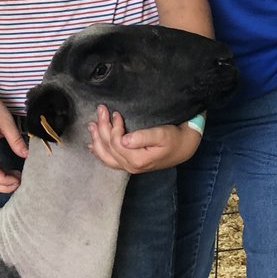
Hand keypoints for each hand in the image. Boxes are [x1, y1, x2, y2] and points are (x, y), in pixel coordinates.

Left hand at [87, 105, 202, 172]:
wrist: (185, 148)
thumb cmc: (175, 138)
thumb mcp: (162, 135)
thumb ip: (143, 137)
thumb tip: (123, 139)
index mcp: (137, 159)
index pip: (116, 143)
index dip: (113, 127)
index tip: (116, 113)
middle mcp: (131, 166)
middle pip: (109, 147)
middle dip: (102, 127)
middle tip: (100, 110)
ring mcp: (130, 167)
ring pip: (106, 156)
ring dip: (97, 139)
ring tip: (91, 125)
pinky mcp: (131, 164)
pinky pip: (110, 161)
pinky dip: (100, 153)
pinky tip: (93, 146)